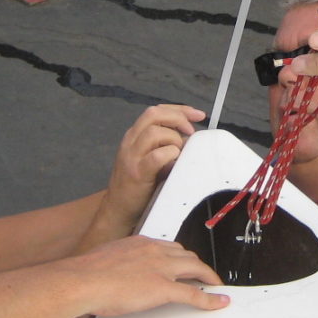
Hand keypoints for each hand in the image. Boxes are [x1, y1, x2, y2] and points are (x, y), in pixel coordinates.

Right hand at [77, 235, 228, 315]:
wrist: (82, 281)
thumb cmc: (86, 275)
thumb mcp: (104, 259)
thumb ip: (116, 262)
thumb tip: (114, 270)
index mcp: (140, 244)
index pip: (169, 247)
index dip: (180, 256)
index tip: (183, 262)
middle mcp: (155, 251)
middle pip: (187, 255)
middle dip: (198, 265)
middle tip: (204, 275)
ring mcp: (161, 269)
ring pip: (195, 268)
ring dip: (207, 277)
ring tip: (213, 285)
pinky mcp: (164, 288)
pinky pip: (194, 294)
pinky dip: (209, 299)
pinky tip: (218, 302)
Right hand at [101, 104, 205, 231]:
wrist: (118, 208)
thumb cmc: (138, 183)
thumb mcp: (149, 157)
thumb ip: (164, 144)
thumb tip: (190, 136)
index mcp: (134, 135)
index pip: (156, 110)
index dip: (179, 109)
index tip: (198, 115)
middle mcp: (130, 141)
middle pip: (154, 114)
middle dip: (178, 118)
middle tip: (191, 131)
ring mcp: (132, 156)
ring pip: (155, 132)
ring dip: (174, 140)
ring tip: (178, 153)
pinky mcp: (137, 173)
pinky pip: (157, 156)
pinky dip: (171, 155)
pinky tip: (173, 163)